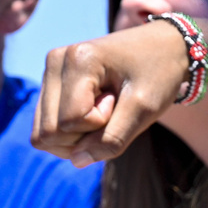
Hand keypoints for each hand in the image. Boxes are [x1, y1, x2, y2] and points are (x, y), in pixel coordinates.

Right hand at [35, 21, 195, 164]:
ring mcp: (49, 71)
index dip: (102, 123)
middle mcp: (54, 62)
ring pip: (43, 132)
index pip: (71, 121)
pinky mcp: (50, 81)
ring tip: (104, 109)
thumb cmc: (159, 74)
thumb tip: (77, 161)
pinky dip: (71, 131)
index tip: (121, 100)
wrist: (163, 46)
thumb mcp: (145, 109)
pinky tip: (93, 110)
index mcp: (77, 60)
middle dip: (85, 135)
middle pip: (49, 131)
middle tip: (113, 108)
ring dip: (77, 135)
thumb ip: (113, 139)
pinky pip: (46, 125)